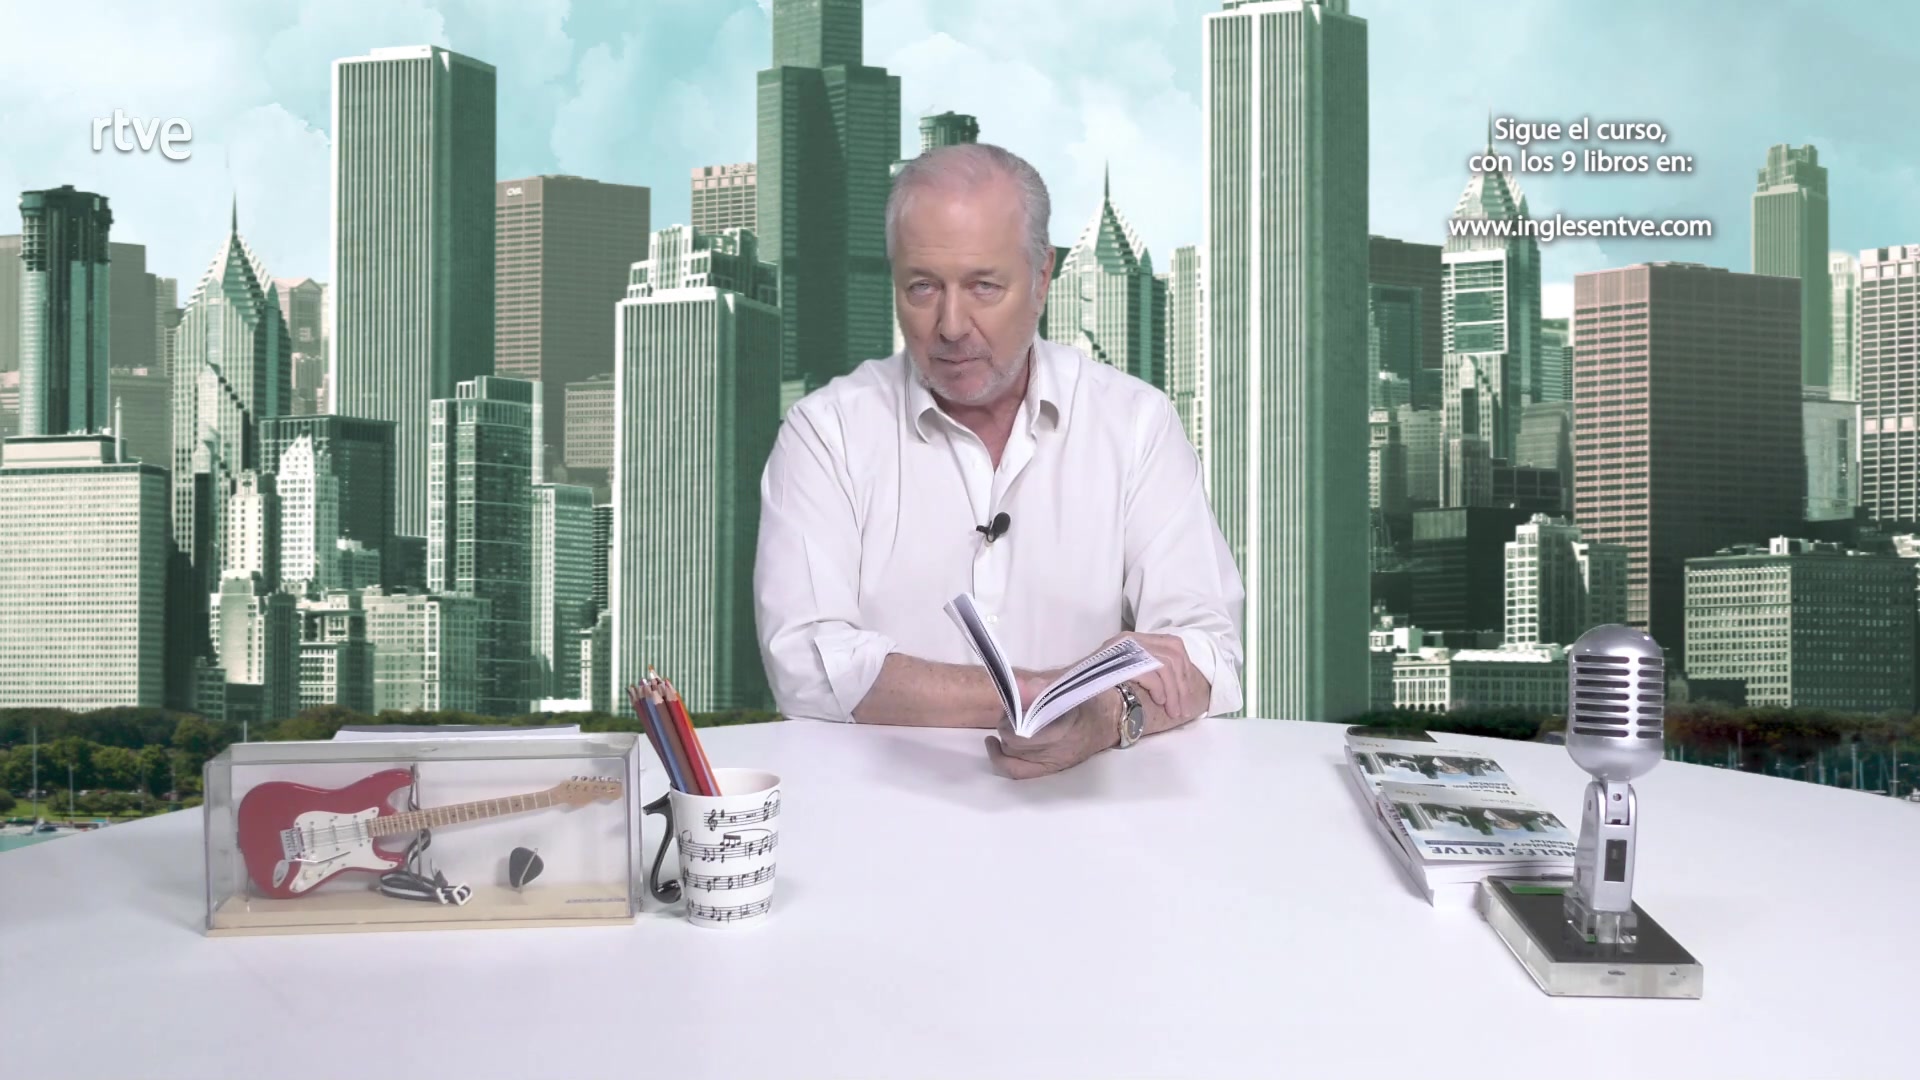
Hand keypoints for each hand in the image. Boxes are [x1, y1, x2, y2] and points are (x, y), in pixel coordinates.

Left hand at [984, 697, 1115, 779]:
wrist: (1114, 718)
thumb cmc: (1094, 697)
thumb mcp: (1074, 683)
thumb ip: (1045, 685)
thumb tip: (1019, 687)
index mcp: (1066, 727)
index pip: (1025, 731)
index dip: (1012, 716)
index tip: (1012, 702)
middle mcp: (1059, 750)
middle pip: (1015, 743)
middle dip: (1007, 725)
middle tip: (1010, 710)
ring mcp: (1055, 762)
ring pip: (1013, 756)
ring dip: (1006, 739)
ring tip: (1009, 723)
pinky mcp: (1051, 768)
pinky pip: (1018, 771)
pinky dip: (1002, 759)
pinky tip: (995, 745)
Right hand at [1102, 632, 1208, 721]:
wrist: (1064, 692)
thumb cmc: (1096, 690)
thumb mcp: (1127, 677)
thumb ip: (1148, 673)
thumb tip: (1179, 688)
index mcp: (1135, 640)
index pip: (1173, 645)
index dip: (1186, 671)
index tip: (1185, 695)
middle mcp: (1130, 639)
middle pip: (1174, 652)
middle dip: (1183, 684)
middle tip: (1182, 710)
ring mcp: (1123, 646)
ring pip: (1166, 663)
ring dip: (1174, 691)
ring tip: (1172, 710)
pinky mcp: (1118, 659)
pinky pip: (1151, 670)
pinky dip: (1160, 688)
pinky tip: (1159, 701)